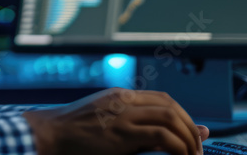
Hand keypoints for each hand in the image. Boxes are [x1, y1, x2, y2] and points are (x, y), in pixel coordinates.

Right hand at [22, 88, 209, 154]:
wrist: (49, 134)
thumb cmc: (71, 132)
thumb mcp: (102, 122)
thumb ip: (129, 124)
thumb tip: (156, 132)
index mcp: (119, 96)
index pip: (164, 99)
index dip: (183, 117)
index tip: (190, 135)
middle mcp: (124, 101)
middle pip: (172, 107)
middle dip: (191, 129)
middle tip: (198, 149)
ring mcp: (123, 115)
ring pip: (171, 119)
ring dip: (189, 139)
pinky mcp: (121, 133)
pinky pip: (161, 136)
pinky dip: (177, 147)